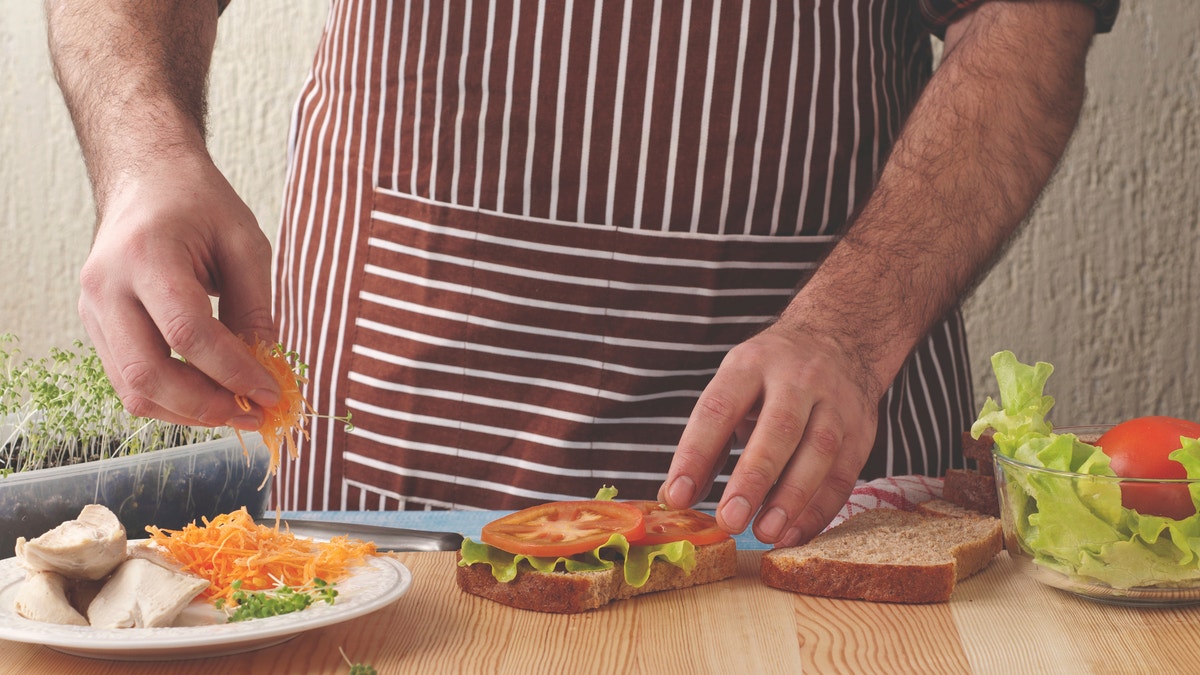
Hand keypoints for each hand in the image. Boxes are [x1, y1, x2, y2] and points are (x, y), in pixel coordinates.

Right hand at [77, 154, 280, 428]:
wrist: (146, 178)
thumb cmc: (197, 202)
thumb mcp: (244, 242)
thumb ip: (256, 305)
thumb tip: (266, 368)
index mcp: (146, 255)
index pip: (188, 333)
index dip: (233, 372)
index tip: (272, 393)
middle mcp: (107, 287)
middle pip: (148, 373)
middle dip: (206, 406)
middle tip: (253, 413)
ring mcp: (93, 310)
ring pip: (133, 389)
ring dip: (188, 412)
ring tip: (237, 409)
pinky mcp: (96, 326)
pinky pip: (128, 381)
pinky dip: (171, 399)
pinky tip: (209, 395)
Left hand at [659, 323, 879, 546]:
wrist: (838, 340)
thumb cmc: (770, 378)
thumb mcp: (733, 388)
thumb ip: (708, 442)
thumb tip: (679, 498)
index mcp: (750, 365)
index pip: (719, 408)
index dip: (696, 453)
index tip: (677, 495)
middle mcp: (796, 379)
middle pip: (779, 429)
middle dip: (753, 479)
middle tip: (729, 520)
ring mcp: (835, 403)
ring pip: (818, 451)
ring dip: (791, 499)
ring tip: (764, 534)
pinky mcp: (862, 430)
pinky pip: (843, 475)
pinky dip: (818, 510)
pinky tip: (793, 534)